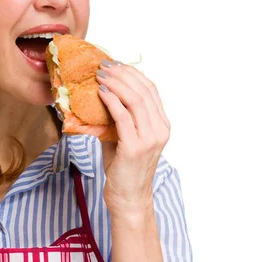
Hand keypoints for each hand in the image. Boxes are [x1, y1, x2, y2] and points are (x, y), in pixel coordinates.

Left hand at [95, 60, 170, 213]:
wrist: (128, 197)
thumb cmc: (123, 167)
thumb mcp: (123, 136)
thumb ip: (119, 116)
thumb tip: (100, 93)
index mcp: (161, 124)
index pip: (150, 90)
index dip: (132, 73)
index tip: (114, 63)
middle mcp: (160, 129)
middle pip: (144, 90)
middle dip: (122, 73)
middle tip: (103, 65)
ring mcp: (150, 138)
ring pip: (135, 100)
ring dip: (116, 83)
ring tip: (100, 75)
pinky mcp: (135, 147)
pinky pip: (123, 116)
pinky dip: (111, 101)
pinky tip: (101, 92)